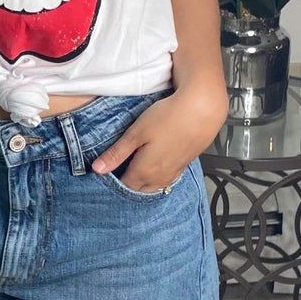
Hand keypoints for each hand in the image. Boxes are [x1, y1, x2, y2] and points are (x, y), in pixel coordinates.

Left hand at [91, 84, 228, 190]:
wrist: (202, 110)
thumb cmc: (169, 118)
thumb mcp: (136, 133)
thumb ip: (117, 153)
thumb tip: (98, 168)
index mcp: (145, 171)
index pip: (123, 186)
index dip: (113, 180)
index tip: (106, 172)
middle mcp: (160, 176)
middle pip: (139, 189)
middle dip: (128, 183)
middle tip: (119, 171)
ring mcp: (174, 172)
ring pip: (154, 186)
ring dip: (144, 182)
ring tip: (136, 170)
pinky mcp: (184, 164)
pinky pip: (167, 178)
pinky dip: (158, 176)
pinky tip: (156, 166)